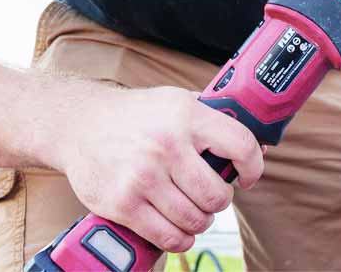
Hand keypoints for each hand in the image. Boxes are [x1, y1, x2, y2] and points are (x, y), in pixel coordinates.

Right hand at [57, 85, 263, 252]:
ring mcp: (143, 177)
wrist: (80, 123)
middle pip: (217, 195)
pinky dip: (180, 239)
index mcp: (187, 116)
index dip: (253, 167)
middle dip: (219, 200)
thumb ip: (215, 119)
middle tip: (210, 195)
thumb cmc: (137, 115)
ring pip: (195, 219)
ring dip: (200, 221)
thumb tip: (260, 146)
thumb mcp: (178, 101)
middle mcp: (166, 146)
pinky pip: (168, 237)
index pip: (241, 145)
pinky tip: (178, 227)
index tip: (247, 177)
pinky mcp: (123, 204)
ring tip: (193, 210)